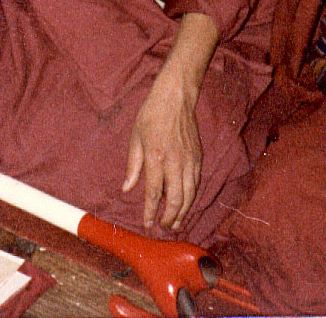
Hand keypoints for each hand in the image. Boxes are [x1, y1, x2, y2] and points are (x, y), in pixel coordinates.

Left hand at [121, 74, 201, 229]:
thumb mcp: (135, 138)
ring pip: (189, 194)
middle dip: (169, 217)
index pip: (154, 192)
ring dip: (183, 212)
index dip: (151, 211)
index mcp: (156, 157)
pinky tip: (186, 204)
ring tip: (176, 223)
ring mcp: (189, 160)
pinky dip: (192, 197)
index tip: (147, 223)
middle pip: (175, 199)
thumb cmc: (152, 115)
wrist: (175, 98)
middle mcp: (175, 162)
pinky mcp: (198, 157)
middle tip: (163, 227)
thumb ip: (133, 166)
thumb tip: (127, 188)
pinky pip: (196, 183)